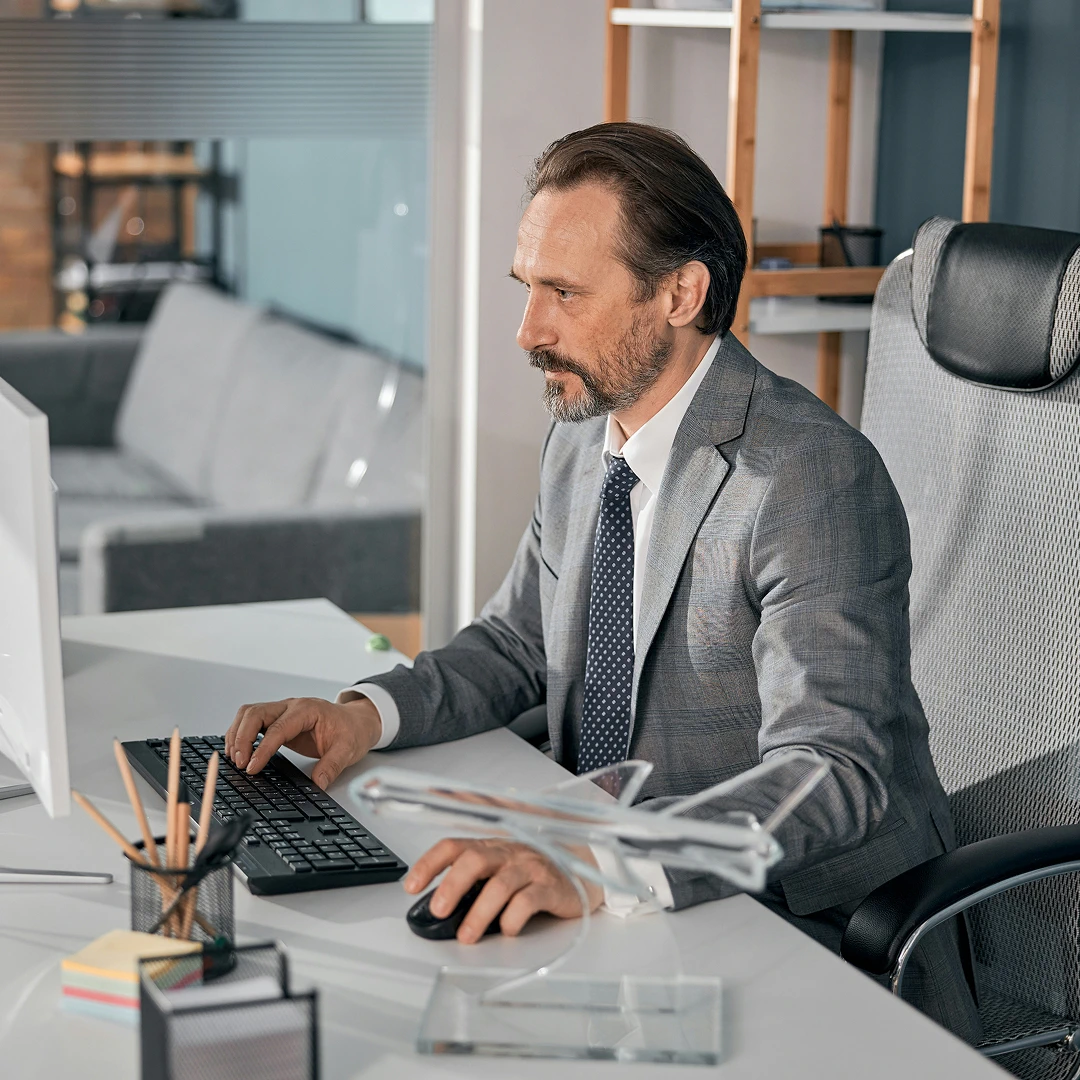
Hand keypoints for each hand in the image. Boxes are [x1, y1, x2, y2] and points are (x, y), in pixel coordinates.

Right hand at [224, 696, 381, 788]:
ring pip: (249, 714)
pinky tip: (239, 750)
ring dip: (237, 734)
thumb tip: (318, 784)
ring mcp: (282, 711)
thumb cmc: (351, 731)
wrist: (355, 721)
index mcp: (307, 710)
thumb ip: (332, 766)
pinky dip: (241, 733)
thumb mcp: (347, 749)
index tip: (252, 767)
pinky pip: (252, 721)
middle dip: (242, 737)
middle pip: (255, 713)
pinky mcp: (277, 720)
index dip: (262, 749)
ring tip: (235, 758)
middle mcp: (291, 707)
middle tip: (239, 763)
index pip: (277, 728)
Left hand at [403, 838, 603, 942]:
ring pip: (499, 885)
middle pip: (474, 860)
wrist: (581, 873)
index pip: (453, 846)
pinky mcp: (550, 886)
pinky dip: (512, 919)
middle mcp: (508, 853)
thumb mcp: (500, 871)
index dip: (430, 863)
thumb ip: (473, 883)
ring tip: (467, 935)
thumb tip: (437, 907)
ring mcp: (530, 867)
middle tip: (439, 911)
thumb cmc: (533, 874)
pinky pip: (528, 901)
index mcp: (490, 847)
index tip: (411, 886)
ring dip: (478, 913)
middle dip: (452, 886)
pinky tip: (506, 930)